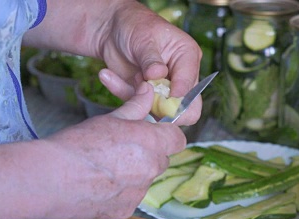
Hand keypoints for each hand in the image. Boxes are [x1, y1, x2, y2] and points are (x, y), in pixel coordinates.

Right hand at [39, 82, 186, 218]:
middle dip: (149, 154)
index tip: (154, 132)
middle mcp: (151, 170)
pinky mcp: (126, 211)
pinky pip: (129, 199)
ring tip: (104, 167)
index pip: (178, 139)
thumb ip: (135, 108)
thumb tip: (148, 92)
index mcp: (151, 143)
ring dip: (133, 175)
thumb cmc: (77, 145)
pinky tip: (97, 185)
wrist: (51, 179)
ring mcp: (139, 193)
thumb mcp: (109, 119)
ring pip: (145, 181)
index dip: (167, 135)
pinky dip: (119, 193)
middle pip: (162, 160)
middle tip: (123, 148)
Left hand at [96, 1, 202, 125]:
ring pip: (159, 111)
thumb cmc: (134, 26)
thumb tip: (158, 74)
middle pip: (185, 108)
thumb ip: (151, 59)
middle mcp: (180, 76)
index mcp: (188, 58)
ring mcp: (164, 90)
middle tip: (144, 96)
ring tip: (128, 74)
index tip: (163, 96)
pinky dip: (120, 93)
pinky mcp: (147, 97)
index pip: (190, 85)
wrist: (112, 31)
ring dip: (138, 98)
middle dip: (164, 108)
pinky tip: (107, 75)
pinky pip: (137, 106)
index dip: (178, 95)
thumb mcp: (143, 39)